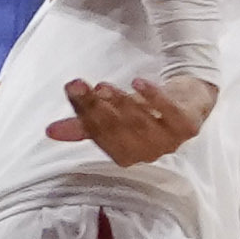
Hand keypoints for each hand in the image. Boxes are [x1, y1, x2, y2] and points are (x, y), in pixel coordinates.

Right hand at [49, 74, 214, 164]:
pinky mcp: (188, 125)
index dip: (85, 114)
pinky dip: (154, 99)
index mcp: (126, 155)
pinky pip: (170, 113)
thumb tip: (50, 131)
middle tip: (79, 85)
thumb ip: (85, 125)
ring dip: (120, 103)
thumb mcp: (113, 118)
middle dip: (96, 108)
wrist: (189, 101)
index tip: (72, 89)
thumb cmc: (145, 112)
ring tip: (103, 86)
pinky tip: (138, 83)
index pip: (101, 136)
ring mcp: (170, 140)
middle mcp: (147, 153)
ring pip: (141, 122)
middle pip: (118, 130)